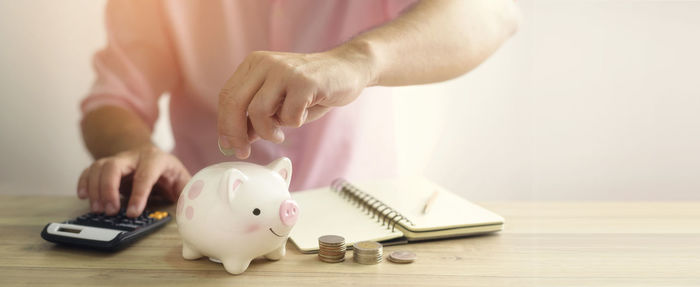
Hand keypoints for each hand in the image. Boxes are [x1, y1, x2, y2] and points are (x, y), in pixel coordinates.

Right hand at [76, 144, 190, 216]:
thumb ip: (186, 192)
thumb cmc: (170, 173)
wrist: (155, 158)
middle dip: (109, 189)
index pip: (145, 175)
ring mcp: (118, 159)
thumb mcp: (183, 180)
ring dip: (95, 189)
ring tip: (98, 210)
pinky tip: (83, 196)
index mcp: (156, 159)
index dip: (138, 195)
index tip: (133, 213)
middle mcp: (134, 156)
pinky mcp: (106, 166)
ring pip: (99, 167)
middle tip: (110, 212)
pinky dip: (83, 182)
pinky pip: (90, 170)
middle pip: (114, 166)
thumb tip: (188, 207)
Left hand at [217, 44, 375, 158]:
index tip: (229, 146)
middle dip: (236, 133)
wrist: (347, 69)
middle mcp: (265, 63)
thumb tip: (235, 139)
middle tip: (244, 150)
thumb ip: (257, 116)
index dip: (225, 125)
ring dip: (268, 132)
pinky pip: (288, 116)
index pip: (227, 96)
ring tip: (280, 133)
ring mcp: (284, 71)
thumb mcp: (279, 101)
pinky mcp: (304, 82)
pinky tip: (303, 114)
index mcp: (254, 64)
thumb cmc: (312, 88)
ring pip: (258, 112)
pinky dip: (294, 123)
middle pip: (235, 102)